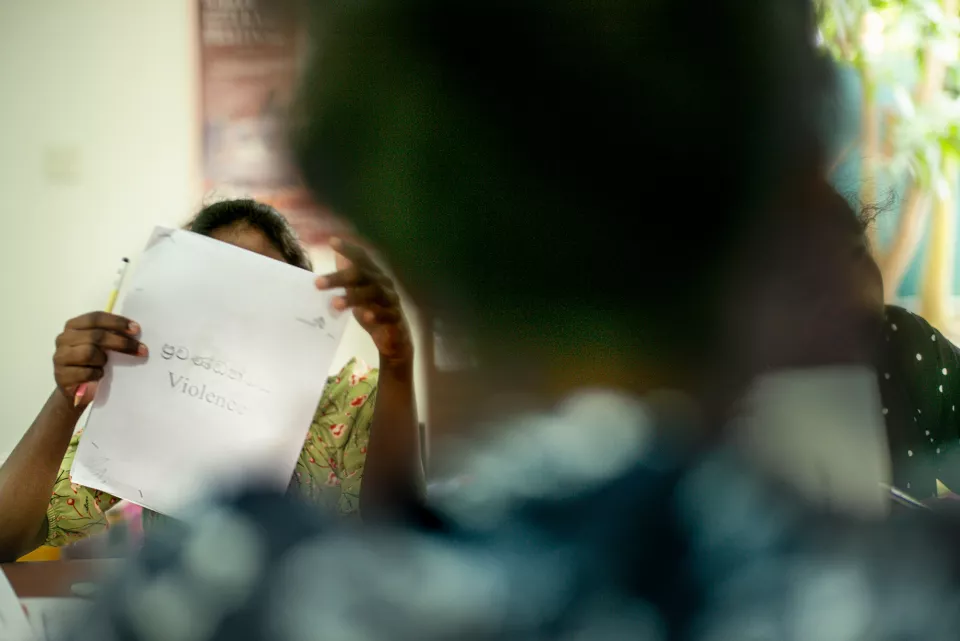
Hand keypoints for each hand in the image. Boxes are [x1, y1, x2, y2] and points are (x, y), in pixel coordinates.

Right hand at [53, 312, 146, 405]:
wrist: (74, 389)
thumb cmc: (90, 362)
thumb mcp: (99, 345)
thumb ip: (109, 335)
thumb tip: (134, 331)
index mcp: (73, 326)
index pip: (95, 318)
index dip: (117, 322)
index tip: (136, 329)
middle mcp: (64, 338)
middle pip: (96, 336)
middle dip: (122, 342)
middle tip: (142, 349)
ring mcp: (60, 357)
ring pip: (89, 353)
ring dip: (103, 359)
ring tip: (105, 364)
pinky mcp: (61, 375)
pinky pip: (86, 372)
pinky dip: (97, 374)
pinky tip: (98, 375)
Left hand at [316, 238, 412, 370]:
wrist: (394, 338)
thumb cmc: (373, 311)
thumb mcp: (357, 292)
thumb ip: (347, 276)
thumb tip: (337, 256)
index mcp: (373, 274)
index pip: (361, 258)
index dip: (349, 249)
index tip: (332, 242)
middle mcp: (384, 283)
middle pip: (362, 275)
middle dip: (339, 278)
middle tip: (317, 283)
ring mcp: (391, 300)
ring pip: (373, 293)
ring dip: (353, 297)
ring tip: (334, 303)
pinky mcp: (396, 317)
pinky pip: (388, 314)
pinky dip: (377, 314)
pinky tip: (366, 316)